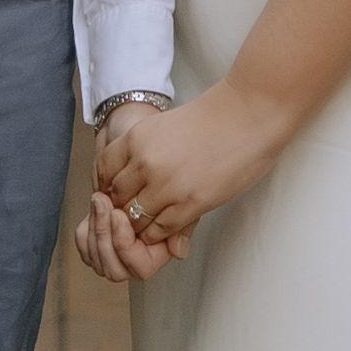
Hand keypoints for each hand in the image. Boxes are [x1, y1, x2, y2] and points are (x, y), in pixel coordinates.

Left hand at [73, 189, 190, 282]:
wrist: (147, 181)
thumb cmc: (168, 195)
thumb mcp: (181, 206)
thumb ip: (182, 227)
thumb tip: (178, 252)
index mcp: (156, 257)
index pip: (140, 268)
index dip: (124, 244)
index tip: (119, 215)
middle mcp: (134, 263)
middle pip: (113, 268)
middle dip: (104, 233)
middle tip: (103, 202)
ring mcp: (113, 257)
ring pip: (95, 257)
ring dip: (94, 226)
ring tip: (99, 199)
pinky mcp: (96, 247)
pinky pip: (84, 246)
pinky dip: (85, 227)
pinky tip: (94, 208)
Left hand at [96, 88, 289, 247]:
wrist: (247, 115)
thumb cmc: (212, 119)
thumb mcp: (165, 129)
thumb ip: (143, 155)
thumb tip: (128, 180)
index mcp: (137, 138)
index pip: (102, 170)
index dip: (107, 185)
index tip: (118, 192)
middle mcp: (146, 162)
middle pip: (116, 198)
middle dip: (121, 209)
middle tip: (131, 215)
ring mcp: (167, 184)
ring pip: (135, 219)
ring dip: (139, 226)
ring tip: (148, 225)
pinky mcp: (190, 203)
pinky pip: (160, 230)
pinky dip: (158, 235)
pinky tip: (165, 229)